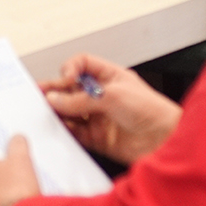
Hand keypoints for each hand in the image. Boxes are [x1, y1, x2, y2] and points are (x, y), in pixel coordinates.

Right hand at [38, 54, 180, 165]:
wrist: (165, 140)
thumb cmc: (151, 110)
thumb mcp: (112, 96)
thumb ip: (81, 99)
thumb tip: (56, 100)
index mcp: (109, 76)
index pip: (83, 65)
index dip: (71, 68)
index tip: (65, 77)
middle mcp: (103, 95)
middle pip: (72, 89)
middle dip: (56, 90)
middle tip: (40, 94)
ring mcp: (100, 116)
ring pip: (71, 111)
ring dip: (58, 112)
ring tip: (46, 113)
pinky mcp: (98, 137)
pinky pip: (76, 132)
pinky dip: (65, 131)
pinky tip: (58, 129)